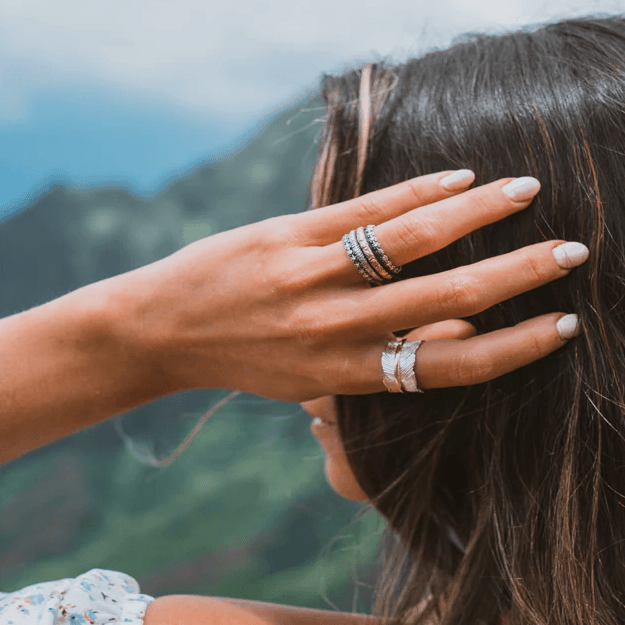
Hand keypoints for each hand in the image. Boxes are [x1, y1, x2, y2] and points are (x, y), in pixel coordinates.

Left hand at [107, 170, 585, 402]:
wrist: (164, 330)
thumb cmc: (244, 359)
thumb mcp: (309, 382)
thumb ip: (370, 365)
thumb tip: (445, 339)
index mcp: (347, 375)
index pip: (451, 366)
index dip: (515, 346)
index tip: (561, 324)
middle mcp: (337, 329)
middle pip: (449, 299)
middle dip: (520, 272)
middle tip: (570, 250)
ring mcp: (313, 277)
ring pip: (414, 240)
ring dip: (479, 214)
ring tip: (525, 192)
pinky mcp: (290, 235)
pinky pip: (367, 210)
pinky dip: (420, 190)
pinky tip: (458, 178)